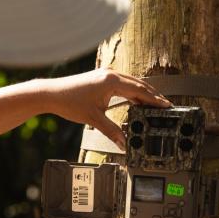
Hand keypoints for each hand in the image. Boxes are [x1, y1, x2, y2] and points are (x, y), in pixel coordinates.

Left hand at [45, 68, 171, 150]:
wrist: (51, 93)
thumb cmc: (69, 102)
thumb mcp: (93, 119)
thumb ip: (111, 131)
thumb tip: (123, 143)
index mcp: (112, 81)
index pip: (140, 91)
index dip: (154, 100)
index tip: (166, 106)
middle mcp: (111, 74)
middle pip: (139, 84)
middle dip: (152, 96)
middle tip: (165, 106)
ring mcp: (106, 74)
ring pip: (131, 83)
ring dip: (143, 93)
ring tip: (154, 104)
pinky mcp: (101, 78)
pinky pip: (123, 83)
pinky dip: (132, 91)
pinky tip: (136, 101)